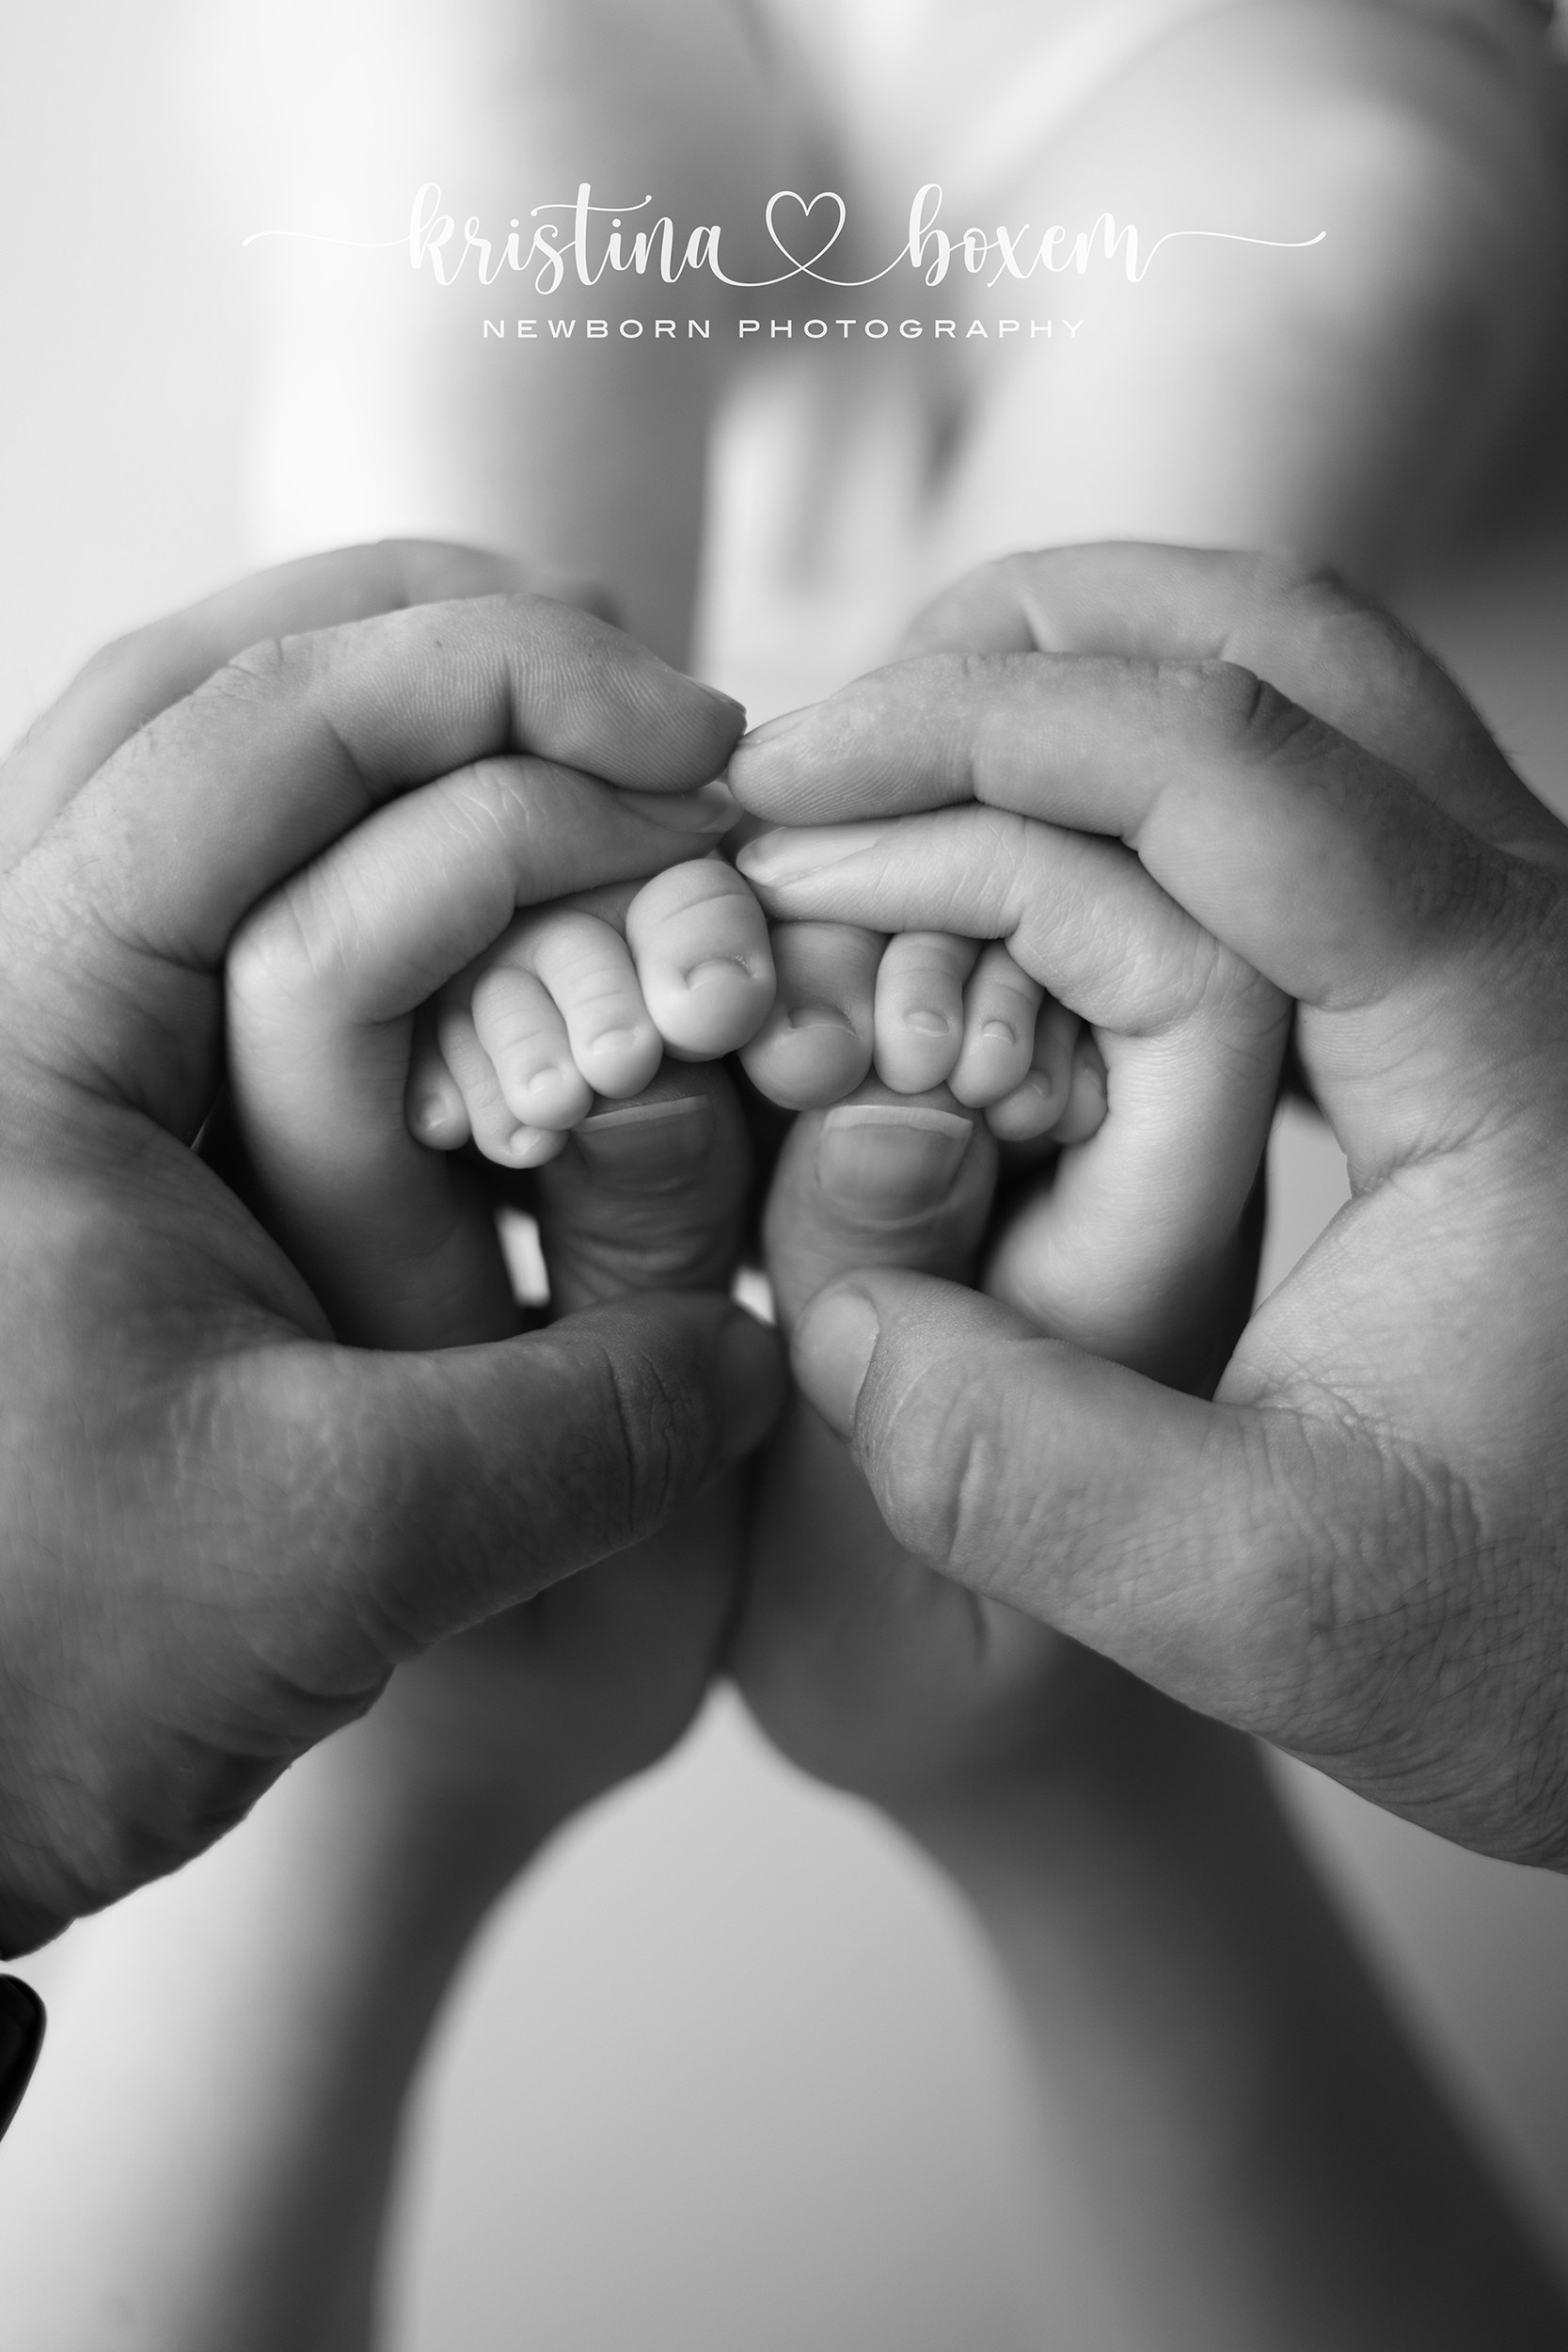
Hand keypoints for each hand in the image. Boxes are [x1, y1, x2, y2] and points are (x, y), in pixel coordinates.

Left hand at [0, 545, 781, 1952]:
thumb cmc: (32, 1679)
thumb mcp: (351, 1546)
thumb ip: (596, 1426)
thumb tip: (777, 1353)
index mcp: (16, 1043)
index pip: (251, 743)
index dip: (498, 693)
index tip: (693, 747)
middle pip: (187, 685)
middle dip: (432, 640)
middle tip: (634, 686)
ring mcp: (12, 1055)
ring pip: (170, 768)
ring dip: (373, 709)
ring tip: (566, 724)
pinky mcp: (60, 1127)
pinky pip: (188, 900)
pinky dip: (330, 835)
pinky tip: (470, 872)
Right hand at [730, 544, 1567, 1867]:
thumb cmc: (1537, 1633)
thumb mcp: (1275, 1607)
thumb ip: (1028, 1480)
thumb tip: (831, 1322)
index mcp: (1508, 1033)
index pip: (1218, 759)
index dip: (967, 738)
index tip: (783, 796)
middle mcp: (1545, 934)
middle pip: (1272, 637)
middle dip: (1015, 652)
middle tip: (826, 751)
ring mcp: (1529, 939)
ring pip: (1301, 680)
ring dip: (1078, 687)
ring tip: (893, 787)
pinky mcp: (1488, 980)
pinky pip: (1309, 783)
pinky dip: (1137, 770)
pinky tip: (1014, 873)